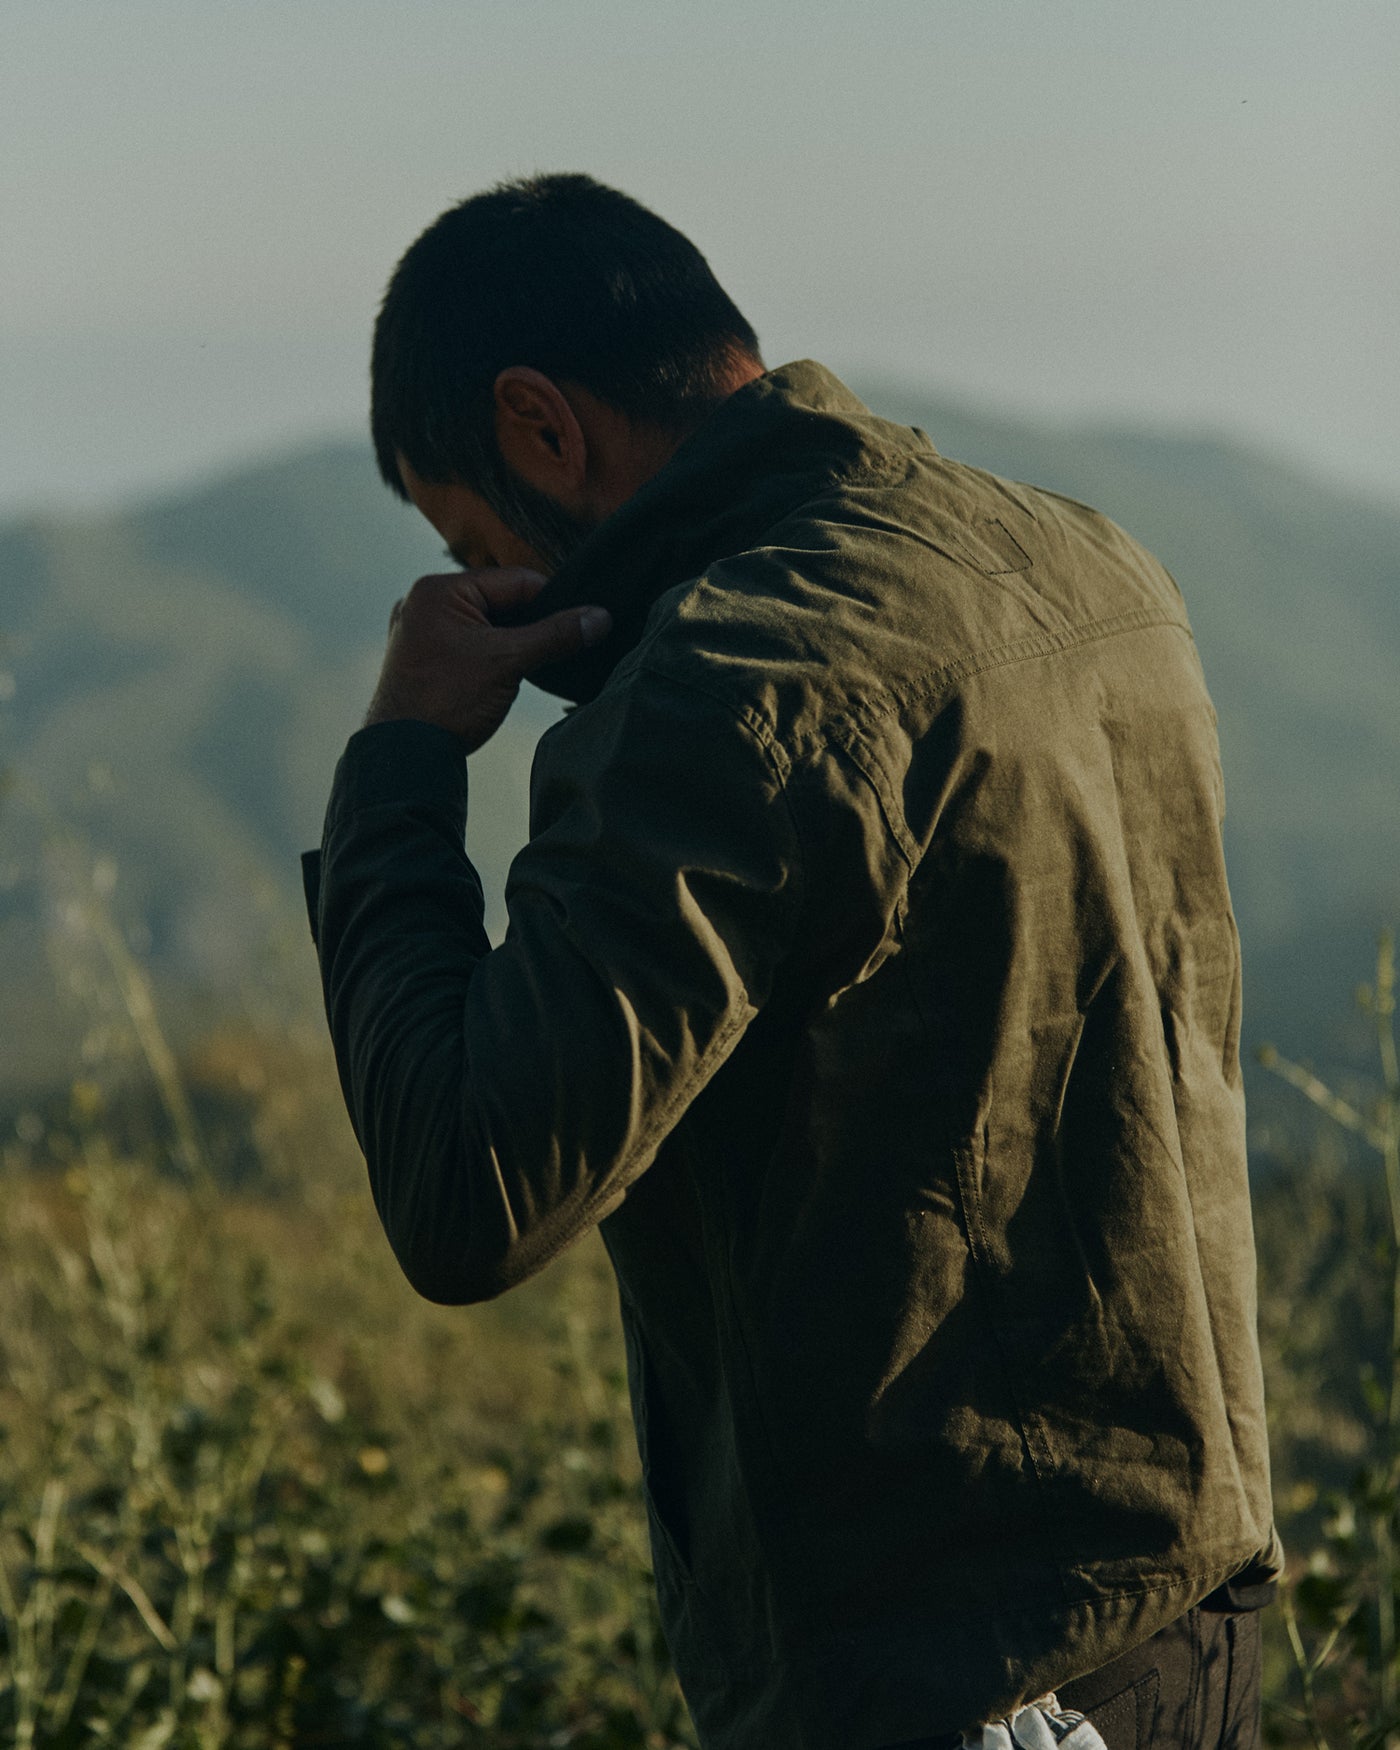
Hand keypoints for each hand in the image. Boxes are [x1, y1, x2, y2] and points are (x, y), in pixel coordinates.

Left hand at [364, 568, 610, 752]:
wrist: (405, 756)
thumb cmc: (446, 703)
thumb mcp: (509, 662)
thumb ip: (556, 635)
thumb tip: (600, 617)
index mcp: (438, 590)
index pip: (514, 581)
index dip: (553, 601)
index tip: (583, 622)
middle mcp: (424, 603)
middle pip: (500, 602)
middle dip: (532, 625)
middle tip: (565, 647)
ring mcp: (420, 632)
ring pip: (486, 626)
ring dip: (513, 643)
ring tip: (536, 665)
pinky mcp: (422, 658)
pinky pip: (469, 645)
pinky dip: (493, 656)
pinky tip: (509, 676)